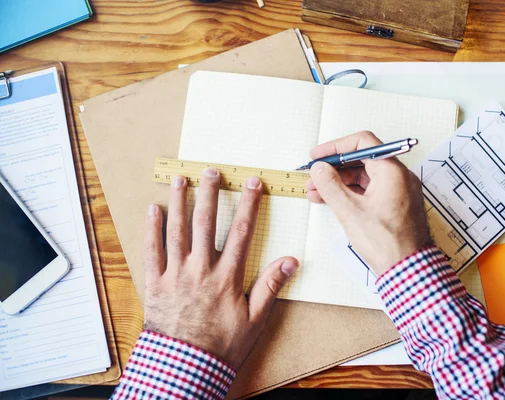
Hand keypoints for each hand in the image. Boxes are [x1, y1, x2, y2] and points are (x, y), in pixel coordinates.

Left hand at [143, 172, 298, 369]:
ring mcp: (175, 274)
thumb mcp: (255, 319)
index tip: (253, 183)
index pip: (242, 232)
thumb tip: (290, 261)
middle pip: (205, 223)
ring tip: (179, 180)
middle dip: (210, 194)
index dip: (249, 204)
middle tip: (211, 172)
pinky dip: (151, 229)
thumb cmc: (222, 345)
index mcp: (227, 276)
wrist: (185, 368)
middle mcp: (200, 269)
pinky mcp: (155, 283)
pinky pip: (152, 251)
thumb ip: (270, 286)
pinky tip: (153, 210)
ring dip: (178, 202)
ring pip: (176, 230)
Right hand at [306, 131, 430, 275]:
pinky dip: (351, 194)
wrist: (408, 270)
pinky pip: (370, 191)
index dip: (336, 147)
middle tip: (313, 177)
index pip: (362, 143)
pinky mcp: (396, 205)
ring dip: (339, 182)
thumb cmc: (387, 243)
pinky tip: (331, 201)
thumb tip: (320, 169)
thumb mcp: (350, 211)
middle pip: (362, 160)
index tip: (318, 156)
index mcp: (392, 171)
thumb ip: (331, 185)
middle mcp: (399, 177)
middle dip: (334, 168)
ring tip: (315, 192)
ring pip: (364, 177)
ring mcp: (399, 191)